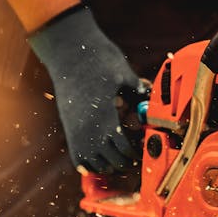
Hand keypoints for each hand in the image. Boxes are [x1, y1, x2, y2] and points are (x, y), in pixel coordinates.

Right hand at [27, 4, 146, 173]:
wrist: (68, 51)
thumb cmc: (97, 59)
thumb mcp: (124, 73)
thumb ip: (138, 89)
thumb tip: (150, 96)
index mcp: (105, 117)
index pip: (123, 149)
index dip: (134, 154)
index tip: (141, 150)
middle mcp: (88, 129)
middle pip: (110, 161)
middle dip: (124, 162)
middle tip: (133, 158)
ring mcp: (75, 130)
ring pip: (92, 164)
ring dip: (107, 166)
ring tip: (117, 160)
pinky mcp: (68, 127)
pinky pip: (77, 157)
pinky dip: (89, 164)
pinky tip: (99, 159)